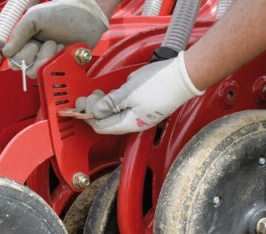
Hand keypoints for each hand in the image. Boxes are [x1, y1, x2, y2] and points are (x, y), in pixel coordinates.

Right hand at [1, 0, 108, 78]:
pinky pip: (57, 75)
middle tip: (50, 40)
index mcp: (27, 43)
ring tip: (60, 44)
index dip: (24, 55)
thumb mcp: (34, 17)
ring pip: (43, 73)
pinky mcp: (64, 68)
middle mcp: (37, 55)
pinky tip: (66, 52)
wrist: (87, 14)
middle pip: (29, 70)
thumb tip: (6, 53)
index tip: (34, 42)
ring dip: (52, 57)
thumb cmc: (62, 12)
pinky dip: (62, 64)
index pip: (15, 61)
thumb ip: (18, 33)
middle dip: (40, 54)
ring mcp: (51, 62)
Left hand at [76, 52, 203, 134]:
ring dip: (103, 104)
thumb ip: (110, 103)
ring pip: (114, 113)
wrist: (184, 75)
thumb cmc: (161, 83)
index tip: (81, 104)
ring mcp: (139, 114)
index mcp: (130, 123)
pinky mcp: (143, 105)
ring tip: (98, 93)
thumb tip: (94, 112)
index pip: (101, 126)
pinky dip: (113, 101)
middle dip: (94, 109)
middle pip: (106, 121)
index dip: (89, 116)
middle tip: (87, 96)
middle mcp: (134, 122)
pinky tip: (111, 93)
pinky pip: (122, 107)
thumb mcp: (129, 92)